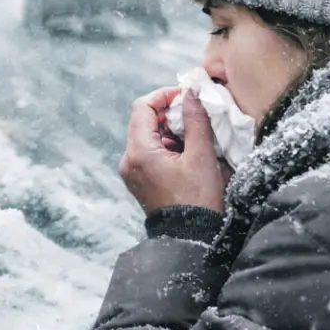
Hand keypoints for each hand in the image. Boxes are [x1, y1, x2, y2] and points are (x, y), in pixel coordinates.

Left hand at [119, 86, 231, 213]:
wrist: (189, 237)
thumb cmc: (197, 199)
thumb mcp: (201, 156)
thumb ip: (196, 120)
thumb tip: (191, 93)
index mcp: (139, 152)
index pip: (141, 107)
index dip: (163, 95)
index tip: (186, 95)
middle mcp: (128, 160)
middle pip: (142, 120)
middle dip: (168, 113)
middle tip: (194, 114)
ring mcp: (130, 171)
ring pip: (146, 135)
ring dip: (168, 129)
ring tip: (194, 136)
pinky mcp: (138, 179)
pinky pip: (147, 151)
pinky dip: (165, 144)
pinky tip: (186, 152)